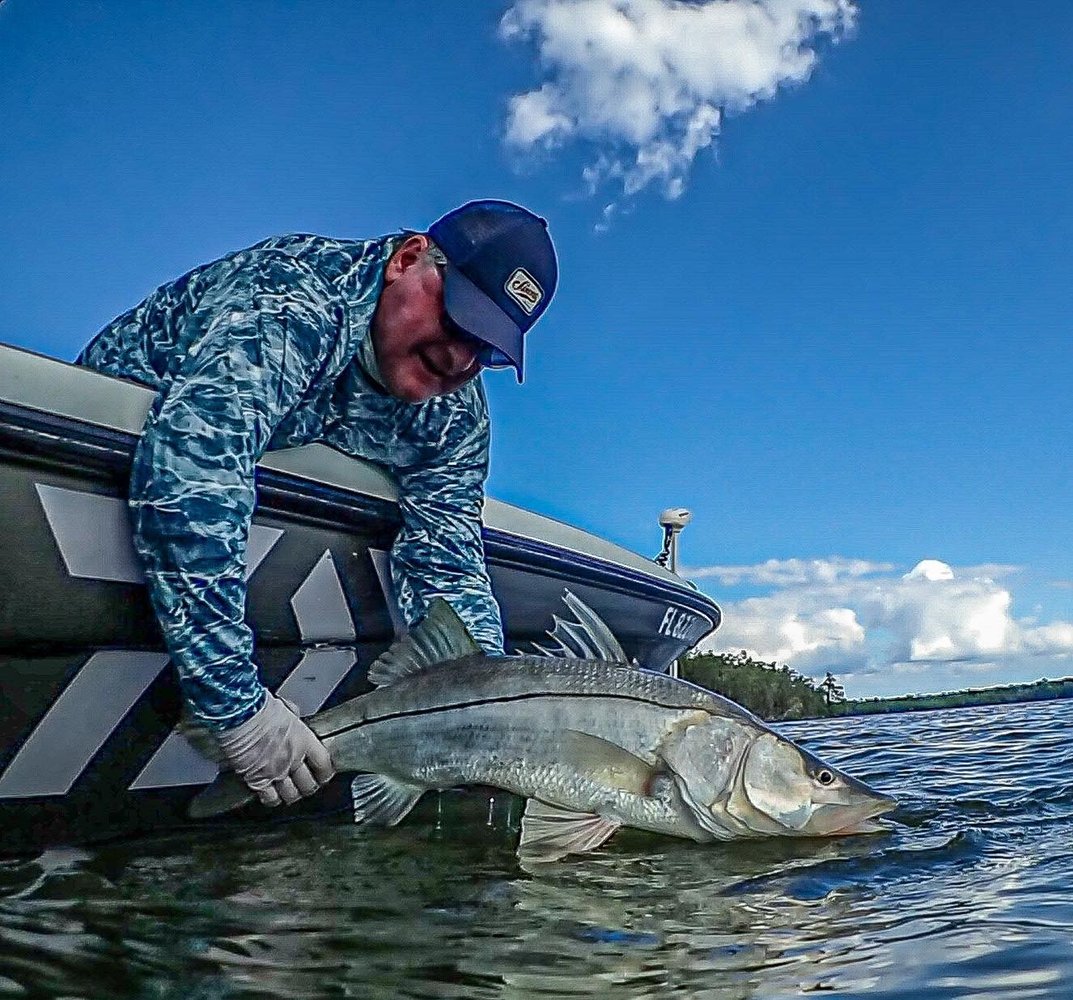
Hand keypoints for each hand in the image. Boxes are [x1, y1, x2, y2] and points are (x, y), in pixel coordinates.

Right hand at [216, 691, 334, 806]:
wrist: (240, 715)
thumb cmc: (260, 707)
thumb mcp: (286, 708)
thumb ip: (293, 719)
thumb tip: (293, 718)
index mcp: (304, 740)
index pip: (323, 764)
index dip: (325, 772)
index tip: (324, 774)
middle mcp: (293, 759)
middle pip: (309, 784)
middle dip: (309, 786)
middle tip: (307, 786)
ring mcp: (276, 771)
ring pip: (291, 794)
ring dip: (292, 795)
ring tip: (290, 792)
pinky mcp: (257, 780)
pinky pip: (269, 798)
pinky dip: (272, 799)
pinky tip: (271, 796)